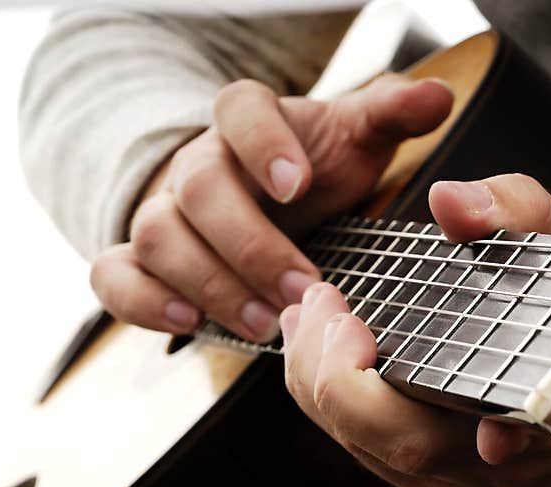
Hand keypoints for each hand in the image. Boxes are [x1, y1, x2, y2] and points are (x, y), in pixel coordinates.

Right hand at [89, 75, 453, 342]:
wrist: (259, 199)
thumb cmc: (311, 169)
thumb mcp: (354, 140)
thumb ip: (390, 116)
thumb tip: (438, 98)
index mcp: (247, 124)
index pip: (237, 110)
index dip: (262, 143)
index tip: (300, 184)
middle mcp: (197, 164)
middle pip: (198, 191)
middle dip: (252, 247)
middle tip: (304, 291)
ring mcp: (163, 212)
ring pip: (157, 238)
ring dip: (211, 285)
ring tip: (266, 324)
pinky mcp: (142, 260)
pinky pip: (113, 275)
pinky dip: (141, 301)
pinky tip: (188, 323)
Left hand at [281, 174, 550, 486]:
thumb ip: (513, 211)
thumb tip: (448, 202)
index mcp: (541, 417)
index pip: (469, 435)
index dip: (408, 406)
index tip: (359, 338)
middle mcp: (500, 470)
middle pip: (400, 445)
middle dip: (336, 373)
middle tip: (321, 302)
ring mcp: (463, 485)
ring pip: (367, 450)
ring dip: (319, 380)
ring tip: (308, 314)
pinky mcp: (433, 482)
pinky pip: (363, 448)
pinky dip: (327, 397)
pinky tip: (318, 348)